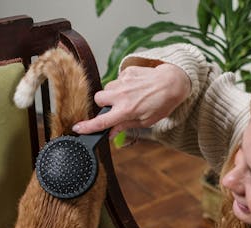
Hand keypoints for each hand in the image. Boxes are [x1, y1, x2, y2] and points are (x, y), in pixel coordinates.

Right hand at [72, 63, 190, 137]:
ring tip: (129, 96)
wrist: (173, 82)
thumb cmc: (161, 104)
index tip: (78, 128)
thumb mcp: (145, 121)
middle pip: (98, 99)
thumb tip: (110, 133)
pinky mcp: (127, 71)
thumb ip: (125, 126)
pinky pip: (118, 79)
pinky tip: (136, 87)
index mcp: (126, 110)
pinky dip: (123, 84)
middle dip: (103, 104)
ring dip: (113, 94)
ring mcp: (123, 81)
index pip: (102, 121)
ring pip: (108, 88)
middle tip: (114, 107)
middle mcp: (122, 95)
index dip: (88, 126)